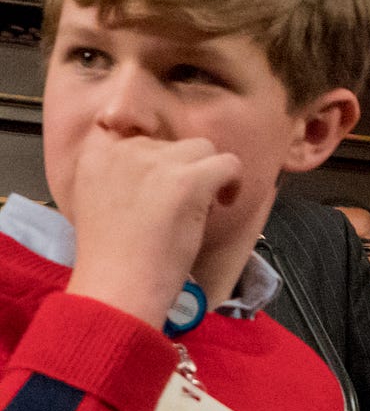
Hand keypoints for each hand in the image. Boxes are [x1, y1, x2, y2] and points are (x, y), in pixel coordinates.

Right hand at [62, 133, 242, 329]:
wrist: (118, 285)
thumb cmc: (112, 257)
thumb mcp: (101, 201)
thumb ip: (121, 175)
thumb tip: (162, 167)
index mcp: (95, 155)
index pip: (127, 124)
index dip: (151, 148)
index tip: (158, 177)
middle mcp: (124, 150)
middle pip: (171, 142)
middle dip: (180, 168)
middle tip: (179, 203)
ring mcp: (157, 162)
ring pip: (202, 148)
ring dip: (206, 172)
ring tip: (201, 205)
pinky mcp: (189, 180)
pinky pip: (228, 163)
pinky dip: (232, 181)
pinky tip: (224, 203)